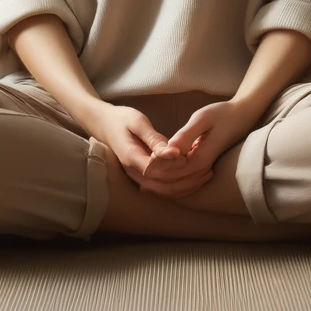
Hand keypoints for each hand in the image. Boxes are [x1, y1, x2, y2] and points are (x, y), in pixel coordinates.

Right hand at [80, 103, 211, 198]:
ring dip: (187, 185)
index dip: (175, 165)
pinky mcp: (143, 178)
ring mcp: (138, 178)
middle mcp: (135, 173)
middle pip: (164, 184)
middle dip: (187, 178)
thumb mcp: (137, 122)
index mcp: (132, 158)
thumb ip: (154, 139)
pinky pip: (163, 189)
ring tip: (206, 174)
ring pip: (165, 191)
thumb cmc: (121, 119)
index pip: (157, 170)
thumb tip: (173, 152)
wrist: (103, 124)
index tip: (189, 153)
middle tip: (207, 167)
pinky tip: (196, 179)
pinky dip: (181, 187)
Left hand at [135, 99, 261, 197]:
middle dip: (150, 177)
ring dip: (156, 182)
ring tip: (137, 174)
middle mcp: (200, 170)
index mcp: (198, 160)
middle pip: (170, 183)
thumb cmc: (221, 114)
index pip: (168, 172)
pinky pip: (181, 182)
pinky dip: (166, 182)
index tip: (136, 157)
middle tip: (129, 168)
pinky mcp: (200, 167)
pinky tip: (153, 175)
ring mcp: (201, 170)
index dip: (151, 166)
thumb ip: (185, 135)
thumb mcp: (202, 119)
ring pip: (175, 186)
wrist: (242, 117)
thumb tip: (169, 150)